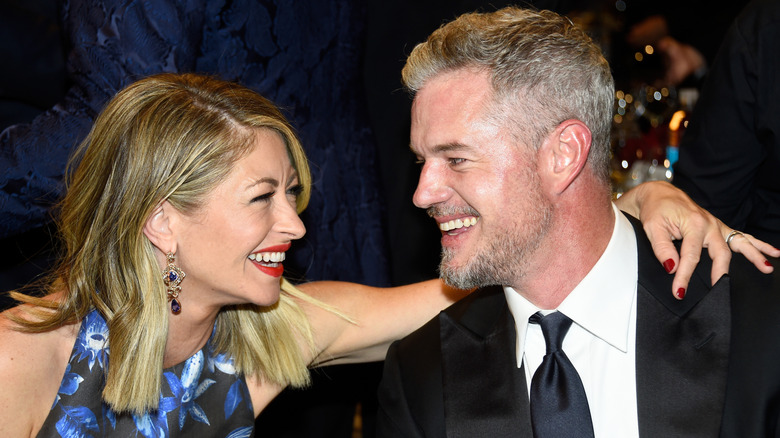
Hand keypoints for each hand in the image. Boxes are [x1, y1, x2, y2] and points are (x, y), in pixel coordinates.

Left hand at [616, 181, 779, 298]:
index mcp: (693, 223)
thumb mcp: (652, 227)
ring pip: (739, 242)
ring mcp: (717, 225)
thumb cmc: (656, 209)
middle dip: (721, 273)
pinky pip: (741, 237)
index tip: (679, 291)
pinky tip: (772, 253)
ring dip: (754, 255)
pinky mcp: (719, 227)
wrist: (659, 194)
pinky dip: (757, 244)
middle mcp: (709, 224)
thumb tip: (671, 267)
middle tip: (720, 290)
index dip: (684, 275)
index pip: (691, 256)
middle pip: (721, 252)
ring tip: (767, 268)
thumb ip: (661, 247)